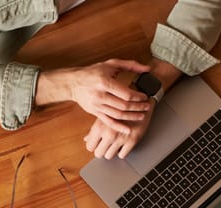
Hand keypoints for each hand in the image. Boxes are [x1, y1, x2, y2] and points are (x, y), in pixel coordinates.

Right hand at [35, 59, 151, 134]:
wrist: (73, 83)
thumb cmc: (93, 72)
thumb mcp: (110, 64)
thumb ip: (130, 65)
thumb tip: (147, 68)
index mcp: (104, 82)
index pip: (126, 93)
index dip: (138, 97)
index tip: (145, 97)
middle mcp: (100, 95)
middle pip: (123, 105)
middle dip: (138, 107)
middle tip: (147, 107)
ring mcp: (97, 105)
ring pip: (118, 115)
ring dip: (132, 117)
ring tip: (142, 116)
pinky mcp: (94, 112)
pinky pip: (108, 122)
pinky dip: (119, 127)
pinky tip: (128, 130)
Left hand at [83, 100, 154, 158]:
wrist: (140, 104)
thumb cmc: (120, 108)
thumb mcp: (105, 116)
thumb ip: (95, 129)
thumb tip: (87, 139)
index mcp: (99, 127)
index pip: (90, 146)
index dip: (94, 146)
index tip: (97, 144)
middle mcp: (109, 134)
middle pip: (98, 154)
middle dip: (102, 150)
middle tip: (106, 145)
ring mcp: (121, 138)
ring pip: (109, 156)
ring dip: (111, 151)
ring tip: (115, 144)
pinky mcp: (132, 141)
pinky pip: (122, 155)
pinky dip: (122, 151)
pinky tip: (123, 144)